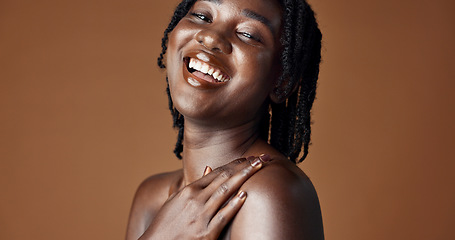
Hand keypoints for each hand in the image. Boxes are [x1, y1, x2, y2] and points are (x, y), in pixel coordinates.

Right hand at [139, 155, 270, 239]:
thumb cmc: (166, 224)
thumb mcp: (176, 201)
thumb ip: (195, 185)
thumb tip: (209, 168)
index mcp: (189, 190)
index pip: (217, 172)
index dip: (234, 164)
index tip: (248, 158)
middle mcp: (196, 199)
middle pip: (224, 178)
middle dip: (244, 166)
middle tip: (261, 157)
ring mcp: (201, 216)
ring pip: (226, 191)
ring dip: (244, 177)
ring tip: (259, 167)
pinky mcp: (206, 233)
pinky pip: (223, 216)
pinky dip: (234, 205)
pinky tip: (245, 195)